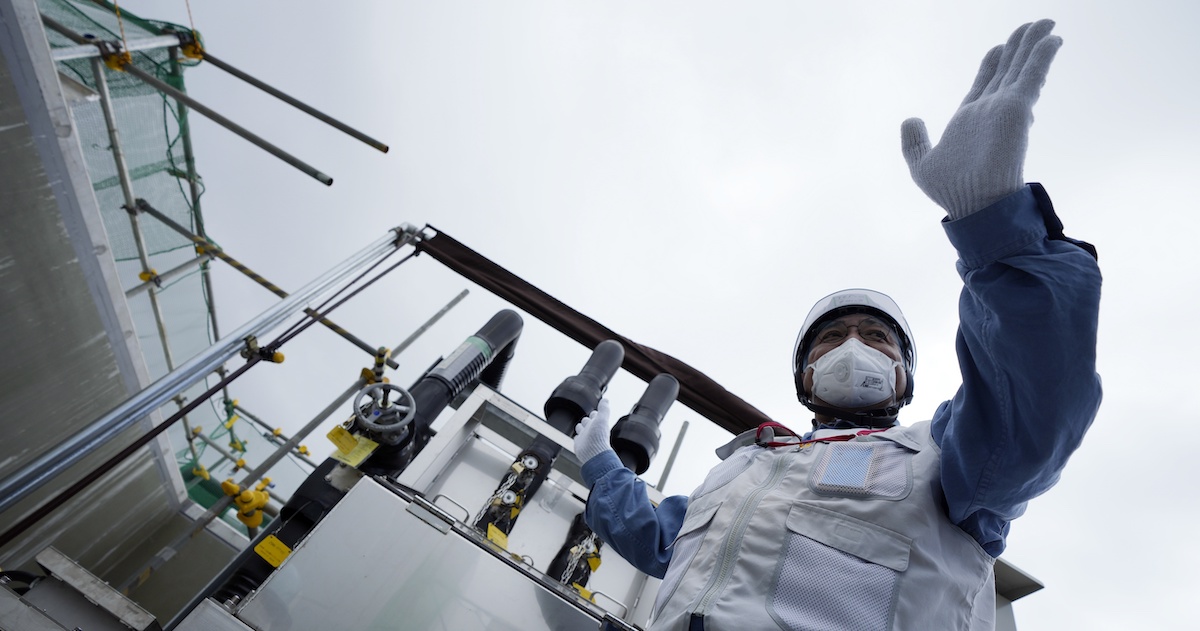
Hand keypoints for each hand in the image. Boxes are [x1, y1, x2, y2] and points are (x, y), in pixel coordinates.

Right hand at [573, 399, 612, 463]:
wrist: (592, 452)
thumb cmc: (598, 437)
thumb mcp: (601, 419)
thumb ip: (604, 409)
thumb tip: (606, 399)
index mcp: (598, 423)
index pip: (595, 415)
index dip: (595, 413)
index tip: (596, 413)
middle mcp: (592, 430)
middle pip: (587, 421)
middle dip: (586, 420)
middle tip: (588, 422)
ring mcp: (585, 437)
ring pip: (581, 428)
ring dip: (581, 427)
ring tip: (582, 428)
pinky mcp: (579, 443)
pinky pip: (577, 438)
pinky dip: (578, 437)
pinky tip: (579, 438)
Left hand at [901, 19, 1061, 218]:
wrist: (973, 204)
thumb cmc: (950, 191)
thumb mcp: (922, 164)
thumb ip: (914, 141)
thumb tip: (910, 119)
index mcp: (970, 118)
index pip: (985, 81)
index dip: (993, 62)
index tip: (1000, 47)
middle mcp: (990, 110)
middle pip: (1007, 69)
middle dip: (1018, 47)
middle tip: (1031, 26)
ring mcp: (1005, 108)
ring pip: (1021, 67)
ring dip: (1034, 44)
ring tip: (1045, 23)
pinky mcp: (1017, 110)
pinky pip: (1032, 76)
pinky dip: (1042, 57)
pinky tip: (1051, 39)